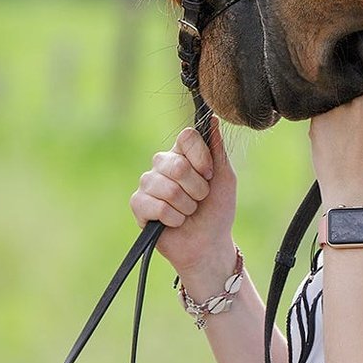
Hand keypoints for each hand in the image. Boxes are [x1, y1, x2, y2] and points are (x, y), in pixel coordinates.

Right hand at [131, 123, 237, 275]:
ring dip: (186, 206)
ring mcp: (148, 183)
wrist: (207, 243)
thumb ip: (217, 150)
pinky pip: (158, 207)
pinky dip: (174, 218)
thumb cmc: (216, 210)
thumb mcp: (224, 178)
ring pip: (168, 188)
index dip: (201, 157)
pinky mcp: (138, 204)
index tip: (210, 175)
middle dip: (197, 188)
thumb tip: (212, 119)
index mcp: (182, 153)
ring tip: (187, 212)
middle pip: (177, 165)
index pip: (187, 137)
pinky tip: (174, 222)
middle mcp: (162, 164)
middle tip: (199, 199)